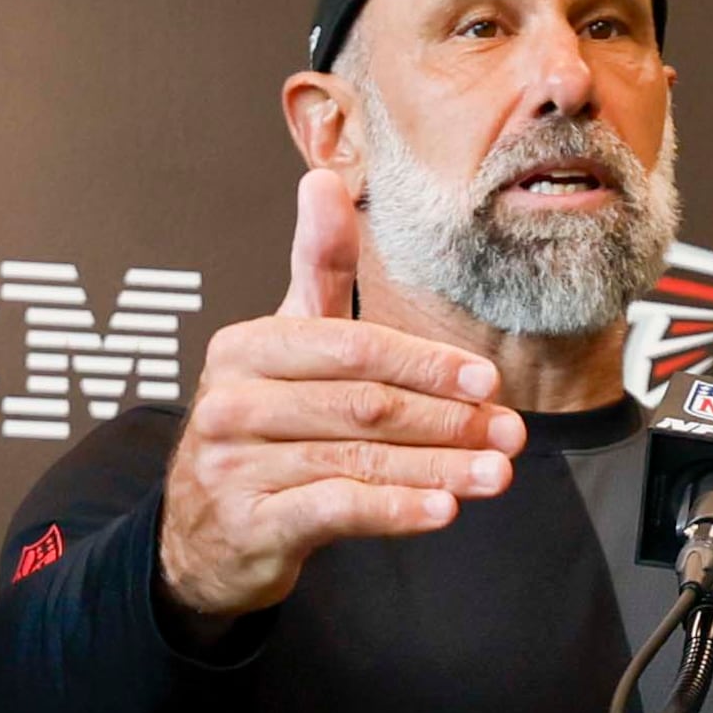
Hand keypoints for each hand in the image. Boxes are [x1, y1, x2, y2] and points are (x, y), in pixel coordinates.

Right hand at [157, 169, 521, 622]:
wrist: (204, 532)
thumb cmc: (263, 428)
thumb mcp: (288, 344)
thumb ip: (317, 270)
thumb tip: (322, 180)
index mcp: (246, 348)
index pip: (352, 347)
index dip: (425, 363)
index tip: (487, 380)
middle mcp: (231, 402)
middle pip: (362, 405)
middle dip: (446, 419)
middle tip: (509, 431)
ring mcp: (234, 466)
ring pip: (358, 460)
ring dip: (438, 468)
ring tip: (496, 473)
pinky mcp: (249, 523)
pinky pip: (335, 510)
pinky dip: (395, 511)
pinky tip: (442, 511)